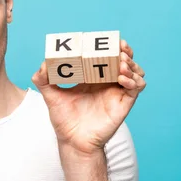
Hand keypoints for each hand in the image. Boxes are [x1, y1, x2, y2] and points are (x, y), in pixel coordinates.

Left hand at [31, 39, 145, 156]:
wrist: (72, 141)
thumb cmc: (64, 119)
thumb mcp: (51, 96)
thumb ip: (43, 79)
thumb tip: (43, 64)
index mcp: (93, 76)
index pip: (106, 56)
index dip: (111, 46)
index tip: (108, 39)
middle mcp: (108, 82)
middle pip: (125, 60)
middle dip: (124, 51)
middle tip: (120, 48)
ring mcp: (117, 92)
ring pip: (135, 71)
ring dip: (131, 64)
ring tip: (121, 63)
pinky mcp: (124, 103)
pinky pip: (137, 88)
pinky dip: (134, 80)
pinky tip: (122, 79)